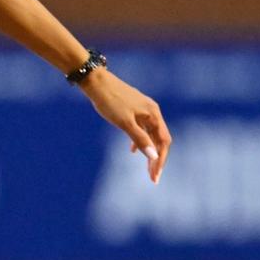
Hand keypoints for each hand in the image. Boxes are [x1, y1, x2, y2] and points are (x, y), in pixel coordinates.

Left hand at [81, 69, 170, 183]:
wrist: (96, 82)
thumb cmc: (111, 101)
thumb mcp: (125, 123)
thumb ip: (140, 139)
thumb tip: (154, 156)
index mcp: (153, 114)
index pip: (163, 142)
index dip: (161, 160)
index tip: (155, 176)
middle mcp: (152, 112)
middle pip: (159, 140)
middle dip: (157, 159)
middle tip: (152, 177)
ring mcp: (144, 110)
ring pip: (151, 135)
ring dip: (149, 151)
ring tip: (146, 168)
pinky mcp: (134, 109)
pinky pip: (143, 129)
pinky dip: (140, 141)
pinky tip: (132, 150)